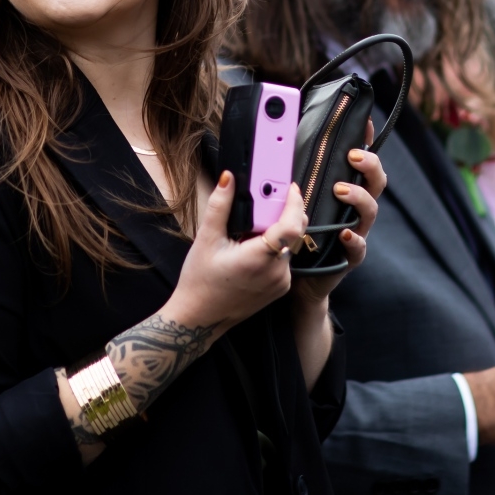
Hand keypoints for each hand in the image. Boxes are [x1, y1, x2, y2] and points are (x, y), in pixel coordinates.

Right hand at [166, 172, 305, 334]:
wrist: (200, 317)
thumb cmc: (200, 281)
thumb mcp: (206, 239)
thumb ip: (220, 205)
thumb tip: (228, 178)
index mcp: (259, 259)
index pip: (291, 226)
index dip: (294, 203)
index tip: (289, 187)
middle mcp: (276, 272)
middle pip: (294, 233)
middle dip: (285, 211)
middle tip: (269, 198)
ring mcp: (281, 282)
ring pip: (290, 245)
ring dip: (279, 229)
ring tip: (255, 223)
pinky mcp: (280, 288)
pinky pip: (285, 259)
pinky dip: (276, 246)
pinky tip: (254, 244)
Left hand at [292, 120, 386, 306]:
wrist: (301, 279)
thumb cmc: (299, 233)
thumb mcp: (297, 200)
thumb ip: (294, 177)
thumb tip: (276, 145)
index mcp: (344, 191)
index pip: (360, 163)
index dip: (367, 142)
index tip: (366, 123)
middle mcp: (354, 209)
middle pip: (376, 182)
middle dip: (370, 165)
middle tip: (353, 155)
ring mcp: (356, 232)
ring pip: (370, 211)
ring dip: (359, 197)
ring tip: (341, 190)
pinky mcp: (349, 256)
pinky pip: (358, 248)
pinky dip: (354, 240)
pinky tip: (343, 233)